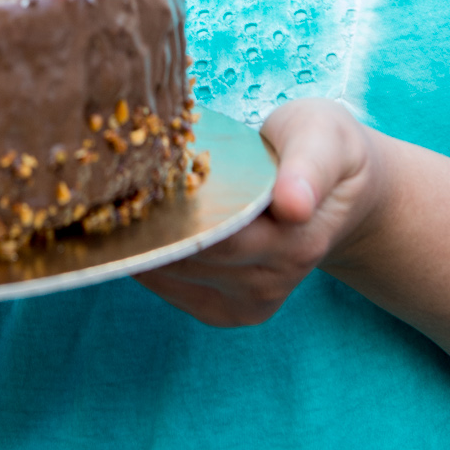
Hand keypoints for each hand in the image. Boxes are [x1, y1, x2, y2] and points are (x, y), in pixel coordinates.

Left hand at [136, 98, 388, 326]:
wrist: (342, 191)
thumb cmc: (324, 149)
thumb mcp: (324, 138)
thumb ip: (309, 167)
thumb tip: (294, 205)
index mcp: (298, 237)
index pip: (220, 234)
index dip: (173, 210)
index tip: (135, 177)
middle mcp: (276, 278)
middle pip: (190, 254)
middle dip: (148, 222)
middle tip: (107, 184)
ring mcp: (254, 302)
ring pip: (176, 273)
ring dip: (142, 240)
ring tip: (115, 201)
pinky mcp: (231, 311)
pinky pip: (174, 290)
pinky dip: (148, 261)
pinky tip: (133, 229)